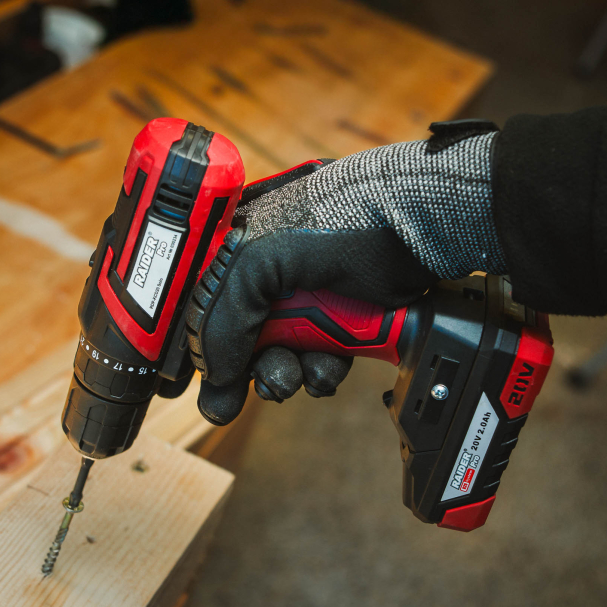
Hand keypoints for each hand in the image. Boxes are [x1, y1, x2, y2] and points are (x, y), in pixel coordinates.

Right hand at [185, 120, 503, 423]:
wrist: (427, 225)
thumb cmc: (348, 217)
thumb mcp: (263, 258)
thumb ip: (222, 314)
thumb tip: (211, 373)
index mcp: (237, 241)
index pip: (195, 302)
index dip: (189, 346)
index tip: (179, 386)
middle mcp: (267, 269)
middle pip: (235, 337)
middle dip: (244, 370)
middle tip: (249, 389)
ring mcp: (306, 294)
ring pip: (277, 354)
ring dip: (283, 376)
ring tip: (296, 375)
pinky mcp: (343, 316)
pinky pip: (317, 358)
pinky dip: (320, 372)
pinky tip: (330, 367)